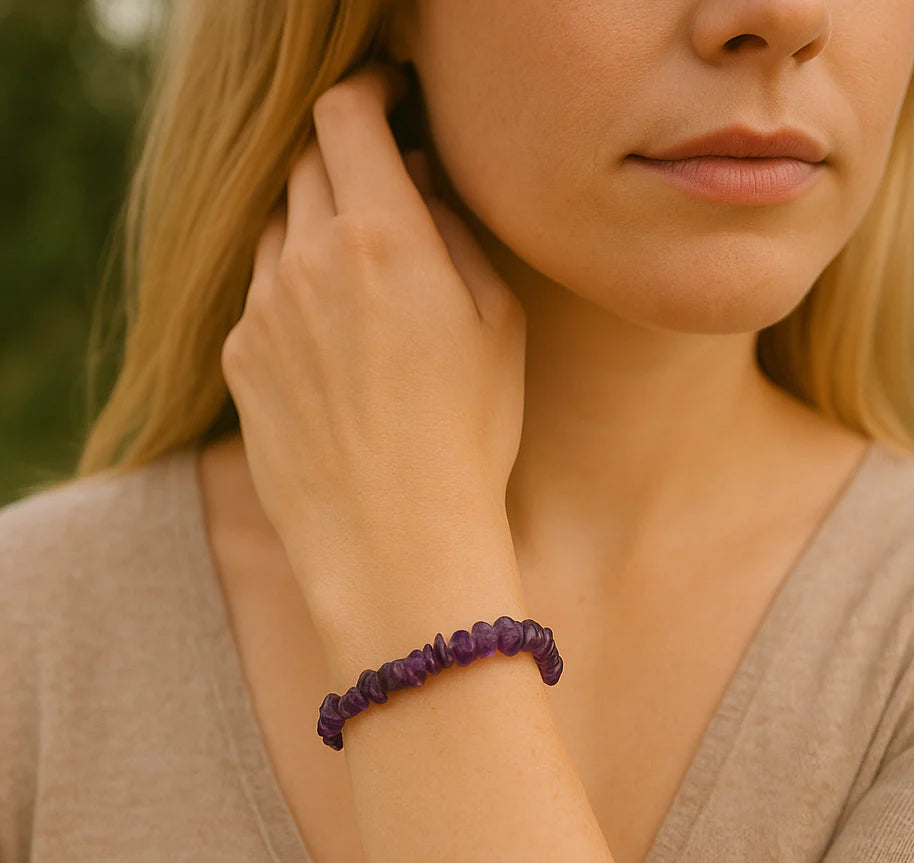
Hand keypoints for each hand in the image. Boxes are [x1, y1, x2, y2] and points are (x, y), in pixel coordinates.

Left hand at [220, 62, 527, 600]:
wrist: (394, 539)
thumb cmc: (467, 435)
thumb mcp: (497, 323)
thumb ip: (454, 233)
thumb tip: (418, 184)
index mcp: (382, 237)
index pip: (347, 116)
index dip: (367, 95)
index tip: (387, 104)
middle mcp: (307, 259)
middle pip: (306, 165)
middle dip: (344, 162)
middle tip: (382, 196)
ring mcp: (262, 309)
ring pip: (276, 228)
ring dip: (313, 228)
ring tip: (359, 283)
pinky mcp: (239, 358)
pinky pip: (259, 294)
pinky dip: (291, 291)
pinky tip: (331, 345)